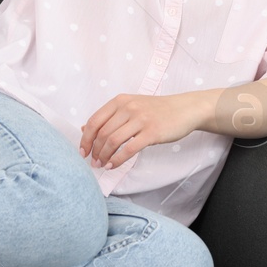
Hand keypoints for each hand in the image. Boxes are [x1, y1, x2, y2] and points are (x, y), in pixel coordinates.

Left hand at [79, 92, 201, 170]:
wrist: (184, 109)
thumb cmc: (156, 110)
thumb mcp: (130, 107)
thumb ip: (109, 117)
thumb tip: (83, 129)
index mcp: (120, 101)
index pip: (94, 121)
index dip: (85, 138)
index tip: (83, 152)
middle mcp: (128, 107)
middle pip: (102, 133)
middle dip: (94, 151)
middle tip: (93, 162)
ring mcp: (140, 119)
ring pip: (113, 141)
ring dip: (104, 156)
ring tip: (101, 165)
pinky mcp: (151, 132)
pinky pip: (128, 149)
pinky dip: (117, 160)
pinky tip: (113, 165)